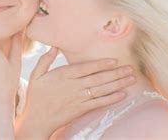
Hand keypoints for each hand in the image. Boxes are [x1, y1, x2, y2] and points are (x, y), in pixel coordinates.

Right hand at [16, 48, 135, 138]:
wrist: (37, 119)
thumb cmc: (36, 96)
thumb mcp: (36, 75)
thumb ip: (45, 60)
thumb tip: (54, 47)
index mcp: (63, 75)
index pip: (85, 68)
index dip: (101, 64)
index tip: (114, 60)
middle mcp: (73, 86)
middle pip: (98, 78)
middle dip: (116, 73)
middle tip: (130, 68)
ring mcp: (78, 98)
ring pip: (102, 90)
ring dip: (118, 84)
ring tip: (131, 79)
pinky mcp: (81, 109)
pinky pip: (99, 103)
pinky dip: (112, 99)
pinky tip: (123, 95)